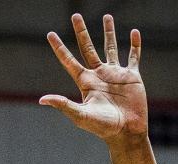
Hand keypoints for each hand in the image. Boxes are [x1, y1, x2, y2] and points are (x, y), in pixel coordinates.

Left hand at [40, 14, 146, 140]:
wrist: (127, 133)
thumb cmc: (103, 128)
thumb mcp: (81, 115)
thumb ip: (63, 105)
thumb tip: (42, 99)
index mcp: (86, 82)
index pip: (69, 61)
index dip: (59, 48)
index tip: (50, 34)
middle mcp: (99, 75)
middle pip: (88, 48)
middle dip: (81, 32)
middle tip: (75, 15)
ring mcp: (116, 74)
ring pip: (111, 48)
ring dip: (109, 32)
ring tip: (107, 16)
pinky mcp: (132, 77)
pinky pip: (133, 57)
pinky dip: (135, 45)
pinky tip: (134, 32)